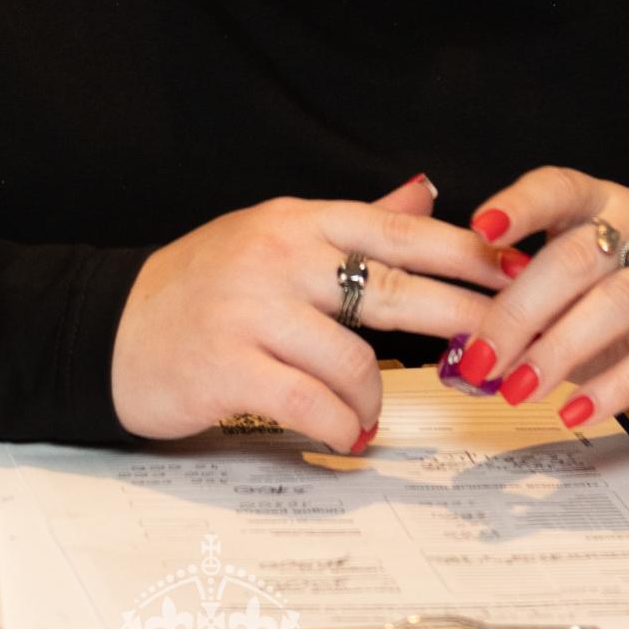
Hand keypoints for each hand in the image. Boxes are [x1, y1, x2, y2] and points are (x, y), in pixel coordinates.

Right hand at [112, 174, 509, 450]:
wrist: (111, 328)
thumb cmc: (203, 286)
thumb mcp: (276, 237)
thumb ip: (357, 223)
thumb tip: (427, 191)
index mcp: (299, 220)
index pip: (401, 232)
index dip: (466, 254)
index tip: (517, 273)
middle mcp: (280, 256)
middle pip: (396, 289)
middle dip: (461, 321)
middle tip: (502, 349)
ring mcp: (253, 310)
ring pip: (357, 361)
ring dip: (376, 401)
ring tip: (368, 416)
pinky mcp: (229, 366)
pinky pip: (313, 405)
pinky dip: (342, 428)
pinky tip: (346, 437)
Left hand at [443, 167, 628, 424]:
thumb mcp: (575, 296)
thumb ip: (526, 307)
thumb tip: (460, 347)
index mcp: (604, 206)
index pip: (559, 189)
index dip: (520, 205)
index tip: (479, 230)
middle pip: (575, 258)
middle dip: (519, 311)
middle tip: (480, 358)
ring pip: (614, 304)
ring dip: (558, 349)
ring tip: (518, 388)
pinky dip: (611, 388)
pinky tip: (574, 412)